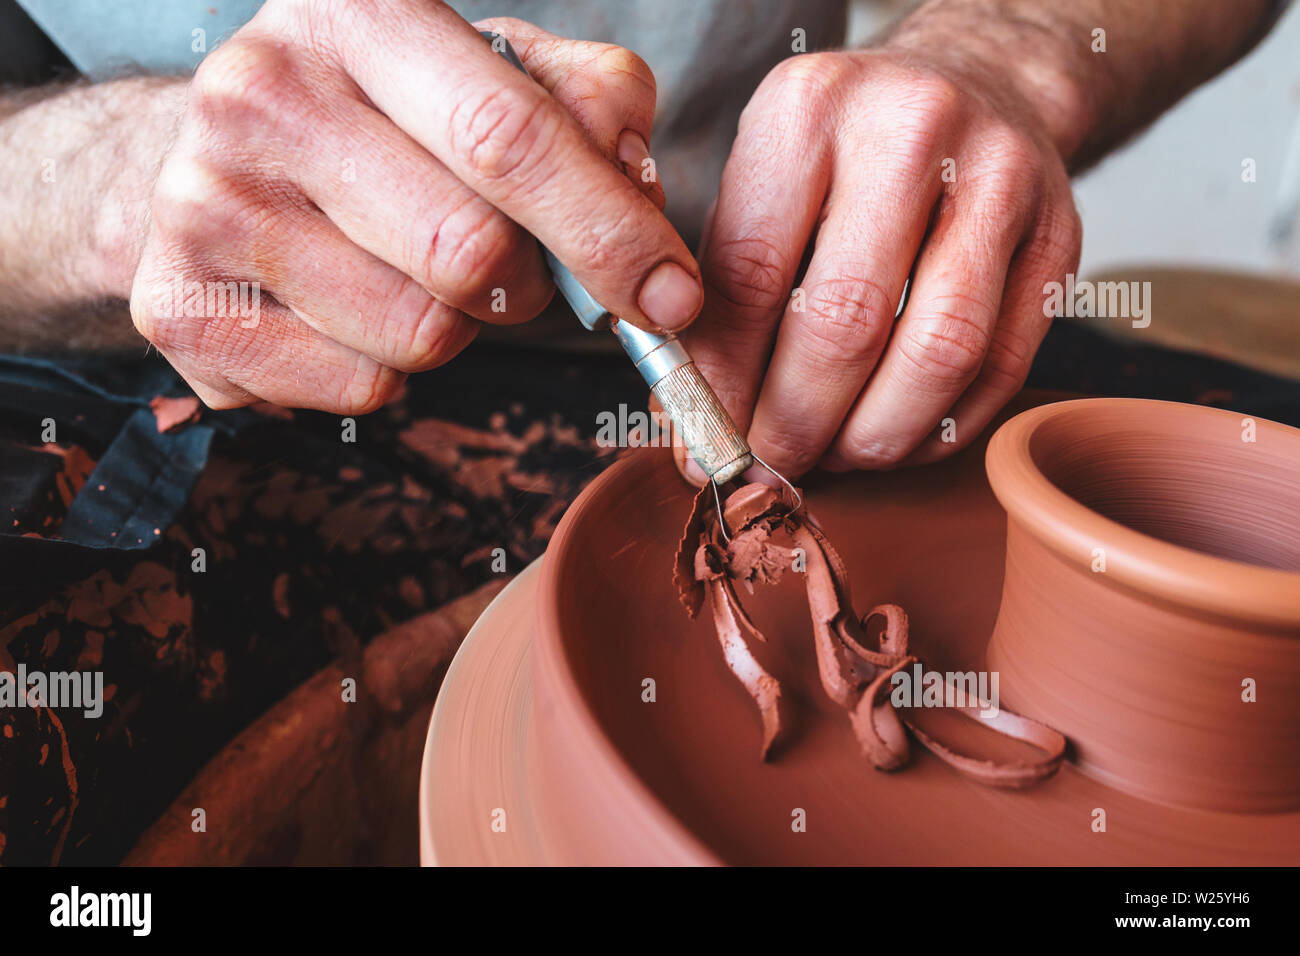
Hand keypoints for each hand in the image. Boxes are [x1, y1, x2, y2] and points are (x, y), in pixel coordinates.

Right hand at [130, 1, 699, 411]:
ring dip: (456, 328)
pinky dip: (388, 369)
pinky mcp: (180, 307)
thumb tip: (637, 189)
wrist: (209, 159)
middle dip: (527, 284)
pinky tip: (355, 311)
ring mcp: (205, 204)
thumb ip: (589, 107)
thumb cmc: (382, 120)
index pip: (506, 136)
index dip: (608, 230)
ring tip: (416, 276)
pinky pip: (359, 388)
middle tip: (512, 266)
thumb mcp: (491, 72)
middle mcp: (261, 96)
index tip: (670, 295)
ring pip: (419, 333)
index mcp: (356, 16)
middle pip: (469, 252)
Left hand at [684, 44, 1080, 479]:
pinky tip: (896, 438)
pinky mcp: (1060, 237)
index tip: (707, 436)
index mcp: (809, 109)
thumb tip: (691, 417)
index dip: (725, 378)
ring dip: (875, 436)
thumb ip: (722, 288)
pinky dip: (940, 429)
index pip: (752, 275)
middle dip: (797, 422)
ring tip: (834, 456)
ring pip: (938, 355)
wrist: (978, 81)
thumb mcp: (765, 176)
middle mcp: (911, 130)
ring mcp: (1000, 181)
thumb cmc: (847, 150)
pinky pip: (1000, 368)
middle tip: (771, 463)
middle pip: (845, 323)